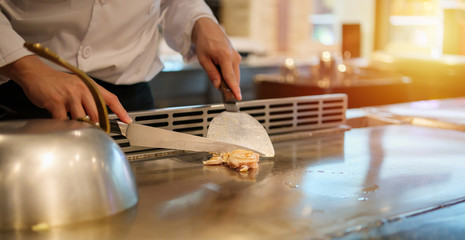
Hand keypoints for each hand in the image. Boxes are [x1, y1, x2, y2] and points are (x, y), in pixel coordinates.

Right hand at [0, 55, 131, 122]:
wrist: (36, 74)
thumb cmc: (58, 82)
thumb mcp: (78, 85)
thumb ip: (89, 98)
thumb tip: (98, 115)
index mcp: (90, 86)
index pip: (110, 99)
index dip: (120, 111)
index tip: (127, 120)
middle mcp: (82, 89)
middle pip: (97, 114)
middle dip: (95, 124)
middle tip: (90, 128)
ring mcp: (69, 95)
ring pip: (82, 118)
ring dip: (78, 124)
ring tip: (72, 122)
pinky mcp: (56, 102)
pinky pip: (64, 120)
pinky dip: (63, 124)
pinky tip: (60, 120)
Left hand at [192, 17, 241, 100]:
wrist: (209, 30)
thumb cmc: (205, 42)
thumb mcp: (203, 59)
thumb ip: (211, 73)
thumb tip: (217, 84)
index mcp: (225, 56)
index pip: (230, 77)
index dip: (234, 89)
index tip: (238, 97)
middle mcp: (234, 57)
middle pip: (234, 78)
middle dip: (229, 87)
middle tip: (222, 93)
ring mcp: (236, 57)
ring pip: (235, 75)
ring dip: (229, 81)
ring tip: (218, 79)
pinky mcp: (236, 58)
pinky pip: (234, 71)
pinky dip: (229, 76)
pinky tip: (221, 74)